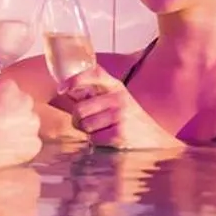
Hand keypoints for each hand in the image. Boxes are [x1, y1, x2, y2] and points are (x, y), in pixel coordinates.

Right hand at [0, 77, 41, 176]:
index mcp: (6, 87)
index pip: (3, 87)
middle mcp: (25, 103)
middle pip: (18, 103)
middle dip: (7, 111)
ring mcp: (32, 124)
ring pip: (25, 122)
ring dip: (14, 127)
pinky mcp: (34, 144)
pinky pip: (27, 141)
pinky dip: (18, 145)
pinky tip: (2, 150)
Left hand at [51, 67, 179, 150]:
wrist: (154, 139)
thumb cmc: (130, 119)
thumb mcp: (118, 99)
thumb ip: (96, 94)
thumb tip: (67, 91)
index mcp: (116, 86)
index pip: (94, 73)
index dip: (75, 79)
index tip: (61, 89)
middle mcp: (118, 98)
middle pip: (79, 109)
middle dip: (78, 120)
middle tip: (89, 124)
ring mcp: (119, 116)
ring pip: (84, 125)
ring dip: (88, 132)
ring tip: (103, 131)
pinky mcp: (119, 134)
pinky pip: (93, 139)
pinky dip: (97, 142)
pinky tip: (109, 139)